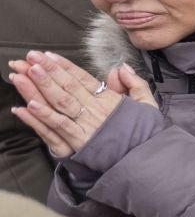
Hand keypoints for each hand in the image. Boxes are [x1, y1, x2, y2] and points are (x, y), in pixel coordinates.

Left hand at [8, 52, 146, 159]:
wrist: (146, 160)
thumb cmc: (145, 135)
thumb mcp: (147, 105)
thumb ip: (135, 84)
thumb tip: (122, 68)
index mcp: (110, 101)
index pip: (83, 79)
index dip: (65, 66)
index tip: (49, 56)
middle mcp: (96, 110)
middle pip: (67, 87)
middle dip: (47, 71)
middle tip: (30, 57)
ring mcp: (86, 126)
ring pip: (60, 103)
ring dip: (41, 87)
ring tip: (25, 74)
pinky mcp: (79, 143)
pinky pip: (58, 127)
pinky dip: (43, 117)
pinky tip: (28, 106)